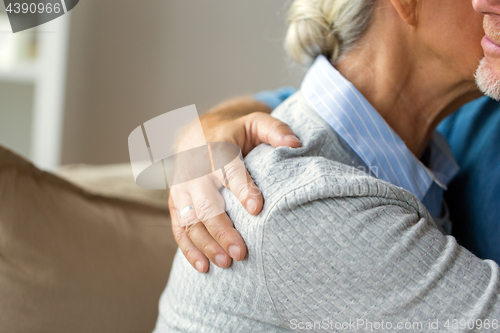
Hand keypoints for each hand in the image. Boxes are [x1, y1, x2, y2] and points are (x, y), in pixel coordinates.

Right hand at [170, 98, 300, 271]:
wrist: (196, 133)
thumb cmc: (234, 133)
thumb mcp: (254, 122)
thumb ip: (275, 130)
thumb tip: (297, 144)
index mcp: (217, 147)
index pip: (229, 169)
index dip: (242, 188)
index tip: (257, 208)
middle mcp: (196, 170)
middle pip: (207, 202)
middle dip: (222, 228)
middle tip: (241, 252)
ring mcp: (182, 188)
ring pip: (190, 219)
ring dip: (206, 243)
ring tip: (227, 263)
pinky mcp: (175, 202)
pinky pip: (179, 228)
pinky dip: (189, 248)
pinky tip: (204, 267)